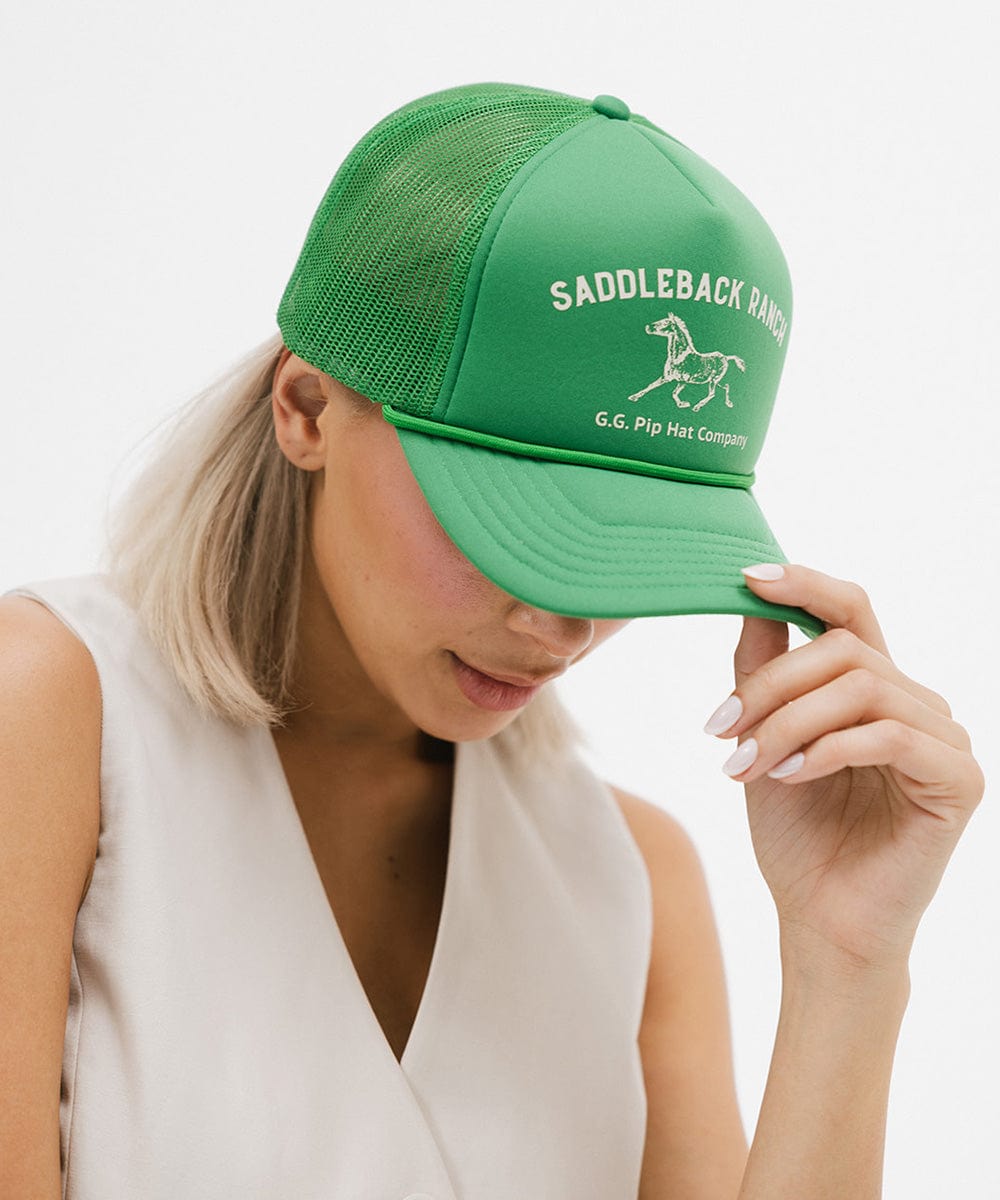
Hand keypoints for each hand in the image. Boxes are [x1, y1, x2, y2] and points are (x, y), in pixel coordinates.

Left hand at [706, 563, 984, 973]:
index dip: (804, 584)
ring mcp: (943, 741)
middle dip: (770, 683)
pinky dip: (827, 749)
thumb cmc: (796, 834)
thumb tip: (750, 599)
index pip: (852, 611)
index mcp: (873, 690)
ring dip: (788, 721)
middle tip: (720, 727)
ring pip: (861, 687)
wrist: (820, 922)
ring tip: (745, 763)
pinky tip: (786, 776)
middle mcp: (915, 704)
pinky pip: (889, 736)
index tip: (747, 576)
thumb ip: (762, 672)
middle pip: (845, 648)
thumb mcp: (763, 739)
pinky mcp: (957, 780)